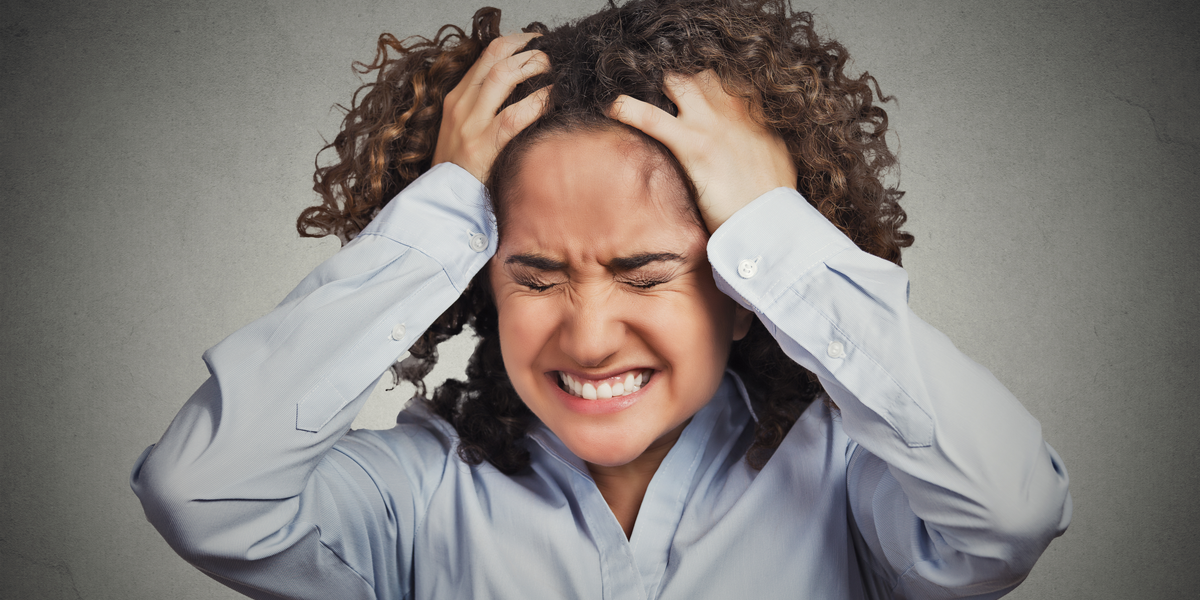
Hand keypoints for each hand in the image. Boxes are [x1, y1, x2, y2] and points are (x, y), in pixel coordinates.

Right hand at [433, 32, 551, 181]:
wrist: (442, 202)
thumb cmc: (458, 169)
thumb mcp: (461, 129)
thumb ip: (482, 108)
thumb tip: (517, 90)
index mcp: (456, 98)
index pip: (486, 56)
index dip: (514, 43)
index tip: (534, 42)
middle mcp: (461, 105)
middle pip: (496, 59)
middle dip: (527, 50)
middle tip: (549, 53)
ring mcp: (471, 124)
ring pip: (503, 77)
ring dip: (532, 66)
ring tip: (552, 69)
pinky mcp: (483, 146)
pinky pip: (515, 116)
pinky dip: (538, 102)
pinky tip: (552, 98)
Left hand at [608, 71, 796, 233]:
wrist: (770, 219)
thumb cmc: (774, 194)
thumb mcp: (776, 154)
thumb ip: (760, 136)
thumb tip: (751, 141)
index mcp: (752, 109)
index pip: (723, 76)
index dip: (702, 80)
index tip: (690, 88)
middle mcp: (731, 107)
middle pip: (698, 71)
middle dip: (678, 77)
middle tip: (660, 91)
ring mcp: (709, 123)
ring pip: (675, 81)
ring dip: (655, 85)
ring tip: (635, 92)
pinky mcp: (691, 144)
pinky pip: (650, 117)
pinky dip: (627, 109)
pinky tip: (612, 107)